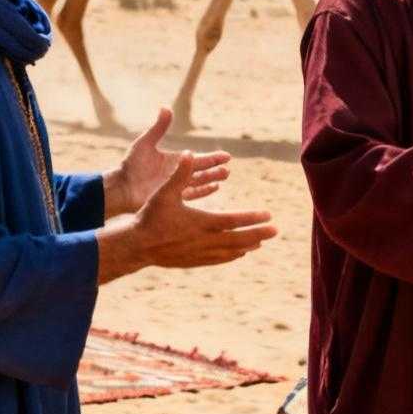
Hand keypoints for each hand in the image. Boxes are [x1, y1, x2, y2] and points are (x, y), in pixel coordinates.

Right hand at [99, 154, 276, 281]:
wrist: (136, 245)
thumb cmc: (150, 216)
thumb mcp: (164, 192)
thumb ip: (180, 173)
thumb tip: (189, 152)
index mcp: (201, 222)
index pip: (234, 219)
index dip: (252, 218)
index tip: (268, 215)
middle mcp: (205, 240)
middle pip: (238, 238)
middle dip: (258, 234)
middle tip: (276, 231)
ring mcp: (200, 253)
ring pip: (230, 251)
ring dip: (247, 245)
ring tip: (261, 242)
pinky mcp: (193, 261)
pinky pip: (218, 259)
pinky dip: (231, 256)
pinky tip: (238, 254)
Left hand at [105, 108, 231, 216]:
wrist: (121, 186)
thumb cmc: (131, 165)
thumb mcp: (145, 143)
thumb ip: (158, 127)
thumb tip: (166, 107)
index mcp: (176, 161)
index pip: (198, 159)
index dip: (212, 158)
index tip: (226, 156)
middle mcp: (179, 174)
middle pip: (202, 172)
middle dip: (215, 170)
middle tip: (227, 169)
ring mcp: (177, 186)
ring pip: (199, 183)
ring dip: (212, 180)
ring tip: (224, 176)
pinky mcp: (173, 198)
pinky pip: (192, 195)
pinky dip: (203, 192)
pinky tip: (214, 189)